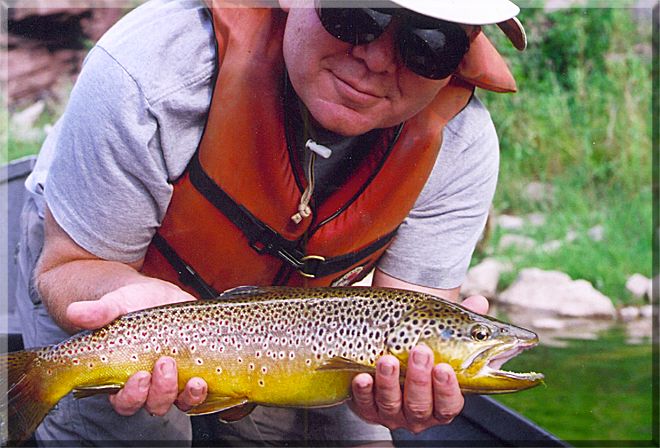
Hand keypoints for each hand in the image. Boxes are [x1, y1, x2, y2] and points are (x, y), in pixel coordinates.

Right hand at [66, 280, 207, 416]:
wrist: (157, 295)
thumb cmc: (132, 304)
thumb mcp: (115, 303)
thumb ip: (98, 311)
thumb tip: (75, 312)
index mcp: (123, 377)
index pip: (123, 400)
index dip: (131, 395)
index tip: (138, 376)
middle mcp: (149, 384)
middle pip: (154, 404)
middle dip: (161, 391)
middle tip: (165, 364)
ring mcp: (174, 379)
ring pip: (180, 401)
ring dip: (188, 395)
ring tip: (195, 379)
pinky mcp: (195, 370)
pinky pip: (201, 391)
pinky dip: (206, 390)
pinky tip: (208, 379)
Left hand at [350, 295, 488, 432]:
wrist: (389, 348)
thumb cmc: (422, 347)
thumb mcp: (443, 335)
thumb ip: (465, 321)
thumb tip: (479, 303)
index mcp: (442, 402)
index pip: (449, 404)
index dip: (447, 389)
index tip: (443, 367)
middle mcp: (418, 413)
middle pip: (419, 405)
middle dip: (418, 380)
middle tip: (419, 352)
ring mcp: (391, 412)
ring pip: (390, 403)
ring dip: (389, 382)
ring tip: (388, 359)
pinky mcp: (366, 407)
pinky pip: (363, 403)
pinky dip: (362, 391)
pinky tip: (364, 376)